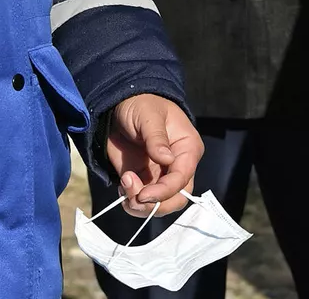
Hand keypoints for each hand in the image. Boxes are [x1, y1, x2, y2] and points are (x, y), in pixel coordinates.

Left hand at [106, 94, 201, 215]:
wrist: (120, 105)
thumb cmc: (142, 104)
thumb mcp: (149, 115)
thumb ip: (157, 138)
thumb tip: (167, 160)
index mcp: (187, 149)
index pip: (182, 179)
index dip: (164, 191)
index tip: (143, 194)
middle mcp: (177, 166)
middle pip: (175, 199)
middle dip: (154, 204)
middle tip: (132, 197)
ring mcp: (160, 175)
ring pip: (159, 205)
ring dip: (140, 204)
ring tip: (124, 184)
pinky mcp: (144, 180)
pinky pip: (142, 201)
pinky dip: (130, 200)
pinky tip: (122, 185)